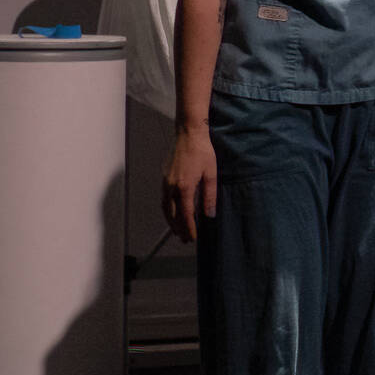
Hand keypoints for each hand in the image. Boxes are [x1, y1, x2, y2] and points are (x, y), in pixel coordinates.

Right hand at [162, 127, 217, 243]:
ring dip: (171, 221)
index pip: (185, 215)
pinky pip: (164, 199)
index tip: (193, 238)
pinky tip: (173, 213)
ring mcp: (165, 182)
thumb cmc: (203, 152)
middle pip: (172, 215)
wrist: (189, 134)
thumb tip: (209, 214)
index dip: (189, 228)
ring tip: (178, 231)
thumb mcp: (211, 174)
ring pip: (165, 208)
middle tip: (185, 239)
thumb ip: (210, 196)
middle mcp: (171, 187)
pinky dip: (167, 210)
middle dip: (178, 229)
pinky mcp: (164, 178)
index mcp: (184, 188)